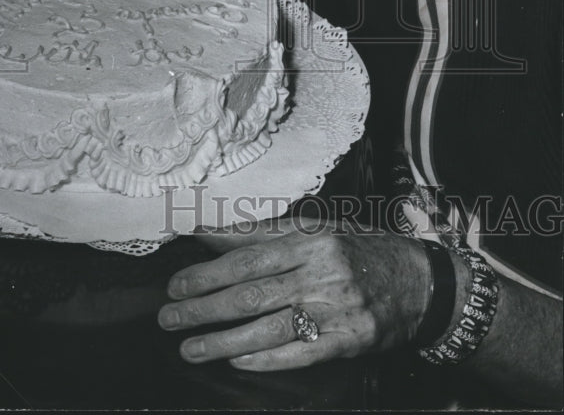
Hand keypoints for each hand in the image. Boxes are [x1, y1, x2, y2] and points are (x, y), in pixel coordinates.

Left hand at [158, 220, 429, 369]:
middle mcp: (322, 273)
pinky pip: (300, 353)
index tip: (176, 283)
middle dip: (203, 308)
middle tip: (168, 317)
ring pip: (268, 327)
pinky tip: (237, 360)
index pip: (248, 257)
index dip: (208, 272)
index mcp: (311, 239)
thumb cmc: (359, 249)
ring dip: (222, 340)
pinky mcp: (349, 341)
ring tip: (189, 348)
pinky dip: (265, 358)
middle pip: (251, 293)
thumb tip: (209, 232)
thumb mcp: (317, 229)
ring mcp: (337, 310)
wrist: (421, 281)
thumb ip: (264, 233)